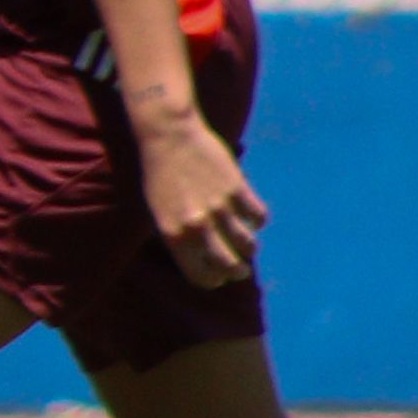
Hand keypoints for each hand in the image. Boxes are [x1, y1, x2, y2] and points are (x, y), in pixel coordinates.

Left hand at [136, 109, 266, 288]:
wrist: (168, 137)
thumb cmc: (159, 176)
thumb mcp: (160, 213)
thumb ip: (181, 238)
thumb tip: (206, 259)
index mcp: (174, 236)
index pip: (202, 277)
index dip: (213, 280)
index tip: (218, 275)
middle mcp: (198, 227)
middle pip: (230, 266)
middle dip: (237, 270)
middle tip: (240, 267)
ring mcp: (220, 208)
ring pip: (248, 245)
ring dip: (249, 247)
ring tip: (244, 241)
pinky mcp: (238, 189)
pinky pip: (259, 217)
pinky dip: (257, 220)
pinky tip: (249, 216)